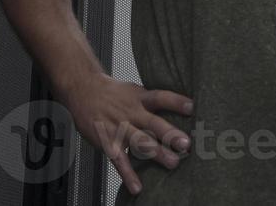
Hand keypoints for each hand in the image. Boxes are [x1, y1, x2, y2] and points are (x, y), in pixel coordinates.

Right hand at [64, 75, 193, 195]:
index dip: (176, 102)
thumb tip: (182, 107)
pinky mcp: (107, 142)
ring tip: (173, 163)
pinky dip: (128, 174)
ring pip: (139, 141)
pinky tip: (137, 186)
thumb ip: (153, 101)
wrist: (83, 89)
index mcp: (140, 98)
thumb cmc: (113, 93)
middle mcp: (131, 112)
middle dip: (170, 134)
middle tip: (186, 144)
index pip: (160, 97)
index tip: (192, 107)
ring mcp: (119, 128)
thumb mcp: (135, 90)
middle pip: (153, 122)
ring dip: (156, 153)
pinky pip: (119, 161)